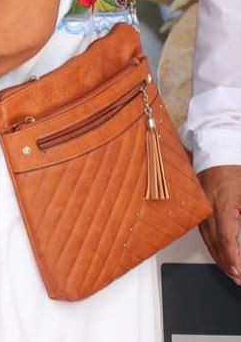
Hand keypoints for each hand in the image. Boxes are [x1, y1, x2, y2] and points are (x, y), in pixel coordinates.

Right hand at [198, 165, 240, 283]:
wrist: (214, 155)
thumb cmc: (232, 171)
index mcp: (221, 206)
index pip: (226, 238)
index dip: (233, 257)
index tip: (239, 271)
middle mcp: (208, 211)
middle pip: (215, 244)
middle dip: (227, 265)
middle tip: (239, 279)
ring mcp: (201, 212)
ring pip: (208, 242)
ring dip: (220, 260)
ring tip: (232, 273)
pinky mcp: (199, 212)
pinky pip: (205, 236)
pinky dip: (214, 249)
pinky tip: (221, 256)